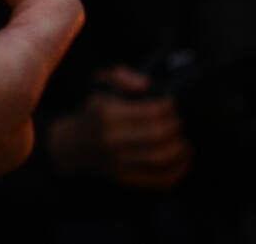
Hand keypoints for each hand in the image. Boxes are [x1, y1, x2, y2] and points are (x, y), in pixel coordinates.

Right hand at [47, 65, 193, 189]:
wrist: (71, 144)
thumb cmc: (92, 112)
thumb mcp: (99, 85)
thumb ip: (122, 76)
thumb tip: (146, 84)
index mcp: (107, 114)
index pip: (151, 112)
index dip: (169, 107)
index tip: (173, 103)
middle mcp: (111, 139)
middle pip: (158, 135)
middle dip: (176, 126)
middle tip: (180, 121)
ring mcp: (117, 161)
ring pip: (160, 158)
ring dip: (180, 149)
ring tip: (185, 140)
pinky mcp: (124, 178)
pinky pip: (159, 179)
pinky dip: (178, 171)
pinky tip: (185, 160)